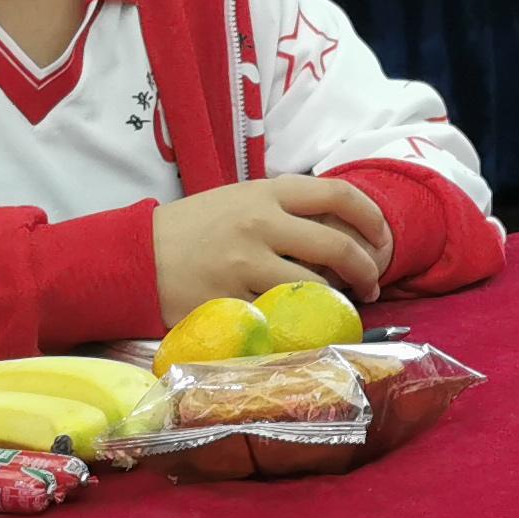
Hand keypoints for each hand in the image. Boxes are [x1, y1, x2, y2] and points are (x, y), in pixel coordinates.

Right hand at [153, 176, 392, 316]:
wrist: (135, 257)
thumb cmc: (194, 228)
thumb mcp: (241, 201)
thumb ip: (286, 210)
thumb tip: (343, 228)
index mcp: (266, 193)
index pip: (337, 194)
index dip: (372, 217)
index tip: (383, 238)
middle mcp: (259, 225)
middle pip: (336, 245)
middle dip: (367, 268)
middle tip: (374, 284)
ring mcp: (244, 266)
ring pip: (313, 286)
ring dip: (338, 300)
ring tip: (343, 307)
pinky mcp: (229, 302)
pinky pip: (279, 315)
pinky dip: (299, 321)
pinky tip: (305, 324)